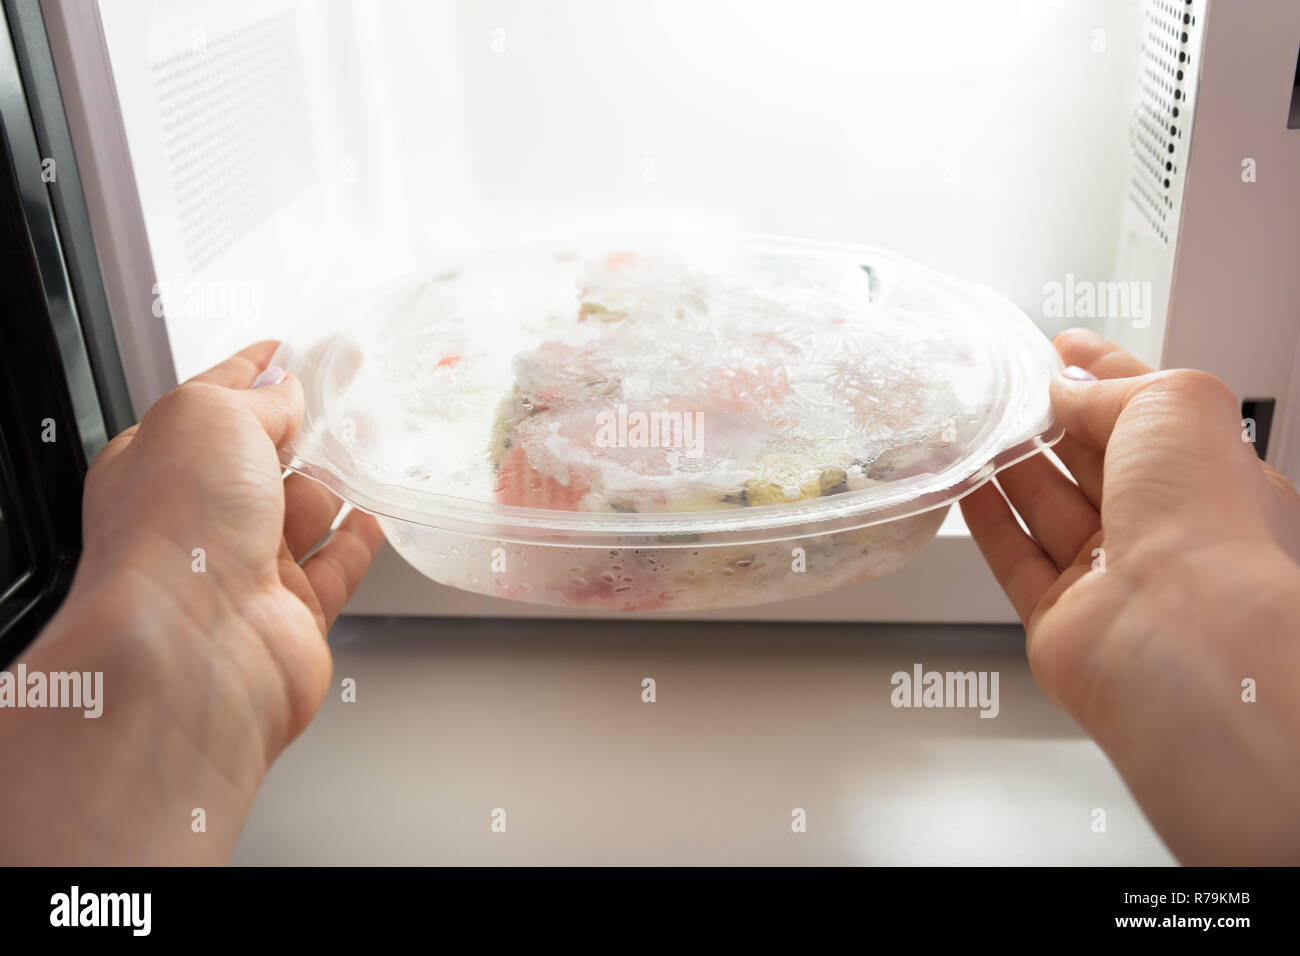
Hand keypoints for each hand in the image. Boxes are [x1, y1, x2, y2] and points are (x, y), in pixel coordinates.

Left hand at [0, 341, 383, 862]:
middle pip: (260, 458)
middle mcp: (195, 519)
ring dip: (336, 477)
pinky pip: (334, 568)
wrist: (193, 652)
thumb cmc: (174, 535)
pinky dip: (357, 541)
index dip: (253, 372)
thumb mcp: (210, 419)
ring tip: (373, 442)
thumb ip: (257, 398)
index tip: (291, 350)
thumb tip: (285, 389)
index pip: (211, 403)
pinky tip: (374, 517)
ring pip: (301, 510)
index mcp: (156, 464)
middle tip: (347, 392)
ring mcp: (244, 569)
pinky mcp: (293, 613)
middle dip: (303, 424)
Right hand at [962, 327, 1299, 863]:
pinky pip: (1015, 560)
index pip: (1150, 413)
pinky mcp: (1059, 618)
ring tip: (972, 425)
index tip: (1061, 349)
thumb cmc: (1204, 521)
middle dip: (1050, 421)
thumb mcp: (1175, 405)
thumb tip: (1068, 386)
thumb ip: (1113, 387)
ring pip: (1050, 509)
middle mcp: (1167, 528)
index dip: (1105, 376)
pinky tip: (965, 486)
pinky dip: (987, 521)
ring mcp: (1113, 576)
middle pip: (1095, 461)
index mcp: (1212, 476)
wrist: (1181, 636)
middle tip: (1003, 386)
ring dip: (1011, 466)